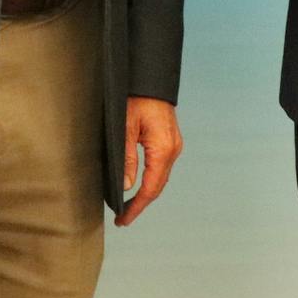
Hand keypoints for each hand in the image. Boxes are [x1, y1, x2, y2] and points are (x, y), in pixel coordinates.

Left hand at [117, 96, 183, 225]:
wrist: (151, 78)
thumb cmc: (136, 98)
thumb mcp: (125, 127)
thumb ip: (126, 158)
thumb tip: (127, 186)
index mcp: (163, 149)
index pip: (150, 188)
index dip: (136, 207)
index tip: (123, 219)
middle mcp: (173, 150)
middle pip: (158, 186)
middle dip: (141, 204)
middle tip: (123, 218)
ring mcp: (174, 145)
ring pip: (161, 178)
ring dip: (146, 193)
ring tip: (129, 206)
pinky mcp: (170, 141)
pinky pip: (161, 167)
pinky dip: (151, 180)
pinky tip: (140, 185)